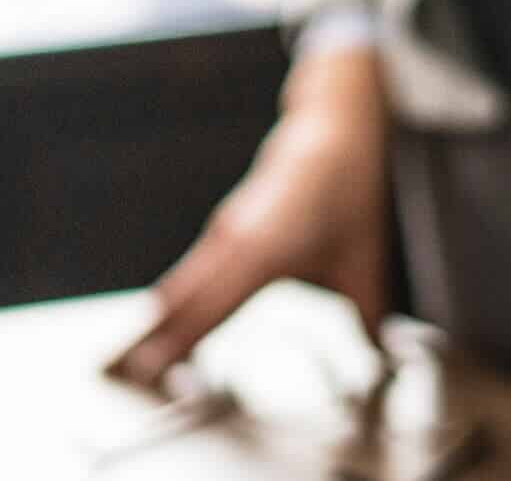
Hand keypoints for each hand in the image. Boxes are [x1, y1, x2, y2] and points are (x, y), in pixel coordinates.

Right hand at [110, 45, 391, 387]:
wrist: (330, 133)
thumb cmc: (344, 190)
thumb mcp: (365, 259)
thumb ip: (368, 315)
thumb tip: (384, 357)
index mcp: (261, 252)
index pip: (209, 309)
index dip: (177, 343)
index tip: (153, 372)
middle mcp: (231, 241)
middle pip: (177, 300)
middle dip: (150, 339)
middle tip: (125, 377)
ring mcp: (222, 233)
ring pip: (179, 285)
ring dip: (156, 321)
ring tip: (134, 359)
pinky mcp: (223, 229)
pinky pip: (189, 271)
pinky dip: (172, 301)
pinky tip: (164, 321)